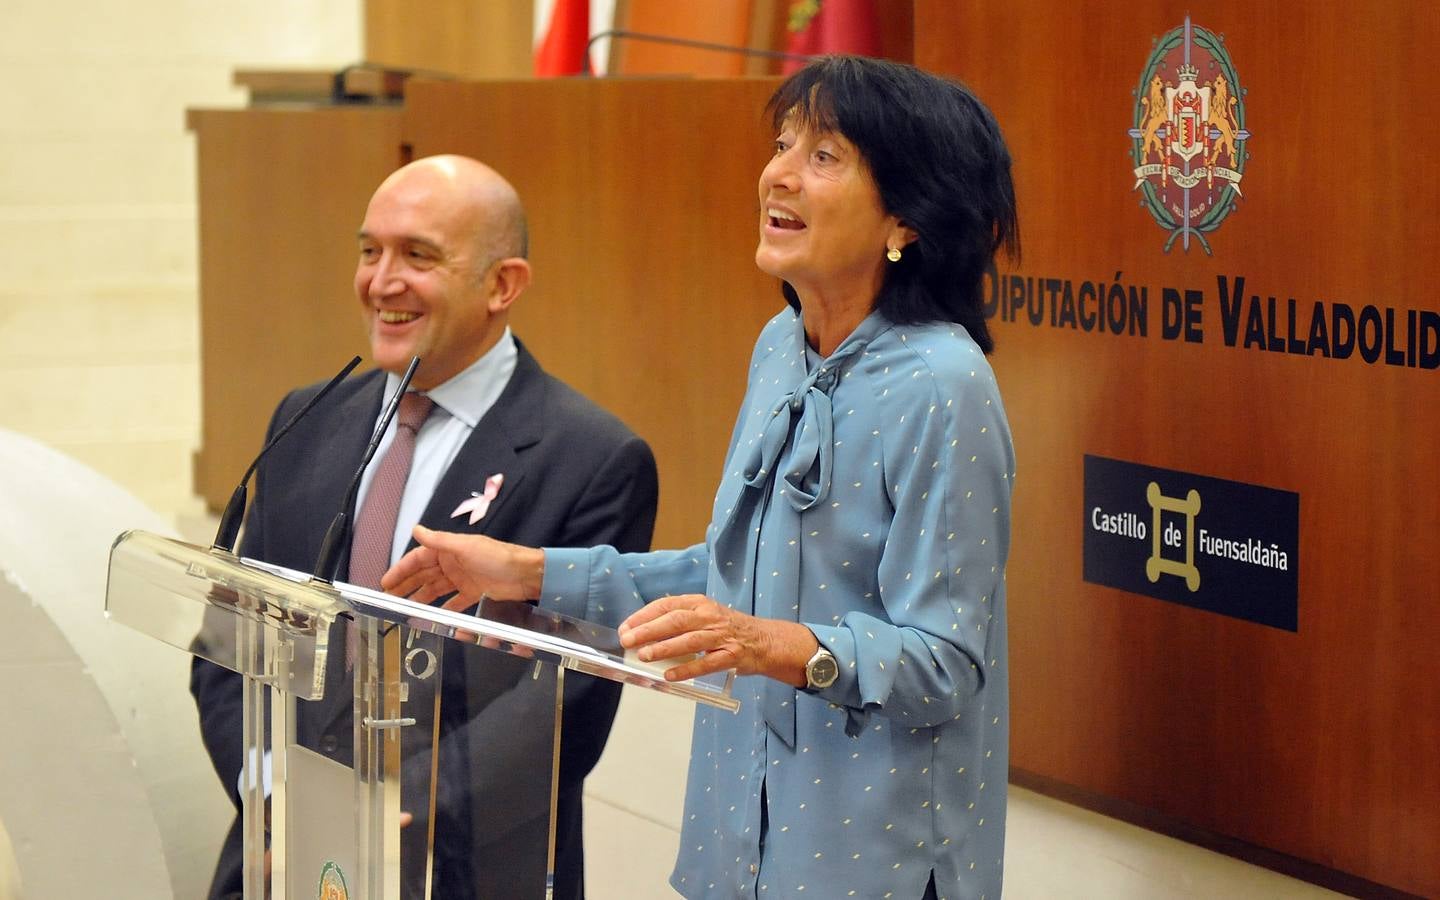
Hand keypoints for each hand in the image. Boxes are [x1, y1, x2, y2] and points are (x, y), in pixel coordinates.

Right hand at [381, 526, 543, 604]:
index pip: (418, 559)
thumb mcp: (466, 546)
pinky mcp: (474, 593)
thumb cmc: (497, 556)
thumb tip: (415, 529)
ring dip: (420, 598)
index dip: (401, 570)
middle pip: (423, 575)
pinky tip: (432, 617)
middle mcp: (453, 563)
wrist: (526, 574)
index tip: (385, 582)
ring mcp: (463, 578)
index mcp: (449, 549)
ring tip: (405, 609)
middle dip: (406, 585)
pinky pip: (454, 602)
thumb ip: (439, 540)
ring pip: (435, 589)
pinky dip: (443, 609)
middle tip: (388, 599)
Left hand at [617, 595, 816, 686]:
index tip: (626, 627)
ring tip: (644, 656)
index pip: (667, 605)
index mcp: (700, 603)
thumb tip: (643, 634)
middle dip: (648, 630)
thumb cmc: (728, 629)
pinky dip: (687, 669)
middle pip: (675, 620)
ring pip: (689, 640)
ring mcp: (722, 636)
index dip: (644, 616)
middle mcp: (710, 616)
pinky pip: (707, 664)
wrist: (766, 640)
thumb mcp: (705, 615)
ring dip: (665, 648)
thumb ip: (679, 621)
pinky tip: (670, 675)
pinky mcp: (732, 656)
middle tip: (628, 641)